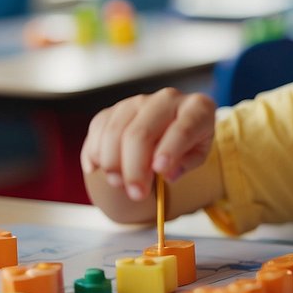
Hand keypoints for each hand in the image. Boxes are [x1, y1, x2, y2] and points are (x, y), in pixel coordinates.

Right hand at [80, 87, 215, 201]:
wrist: (174, 127)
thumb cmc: (189, 143)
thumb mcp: (198, 155)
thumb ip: (186, 163)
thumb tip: (167, 173)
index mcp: (196, 108)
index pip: (182, 128)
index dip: (169, 150)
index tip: (159, 170)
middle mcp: (166, 99)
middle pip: (140, 133)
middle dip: (135, 168)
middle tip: (136, 194)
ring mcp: (137, 102)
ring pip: (114, 131)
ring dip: (112, 163)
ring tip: (119, 184)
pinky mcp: (114, 109)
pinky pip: (98, 129)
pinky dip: (95, 152)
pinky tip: (100, 169)